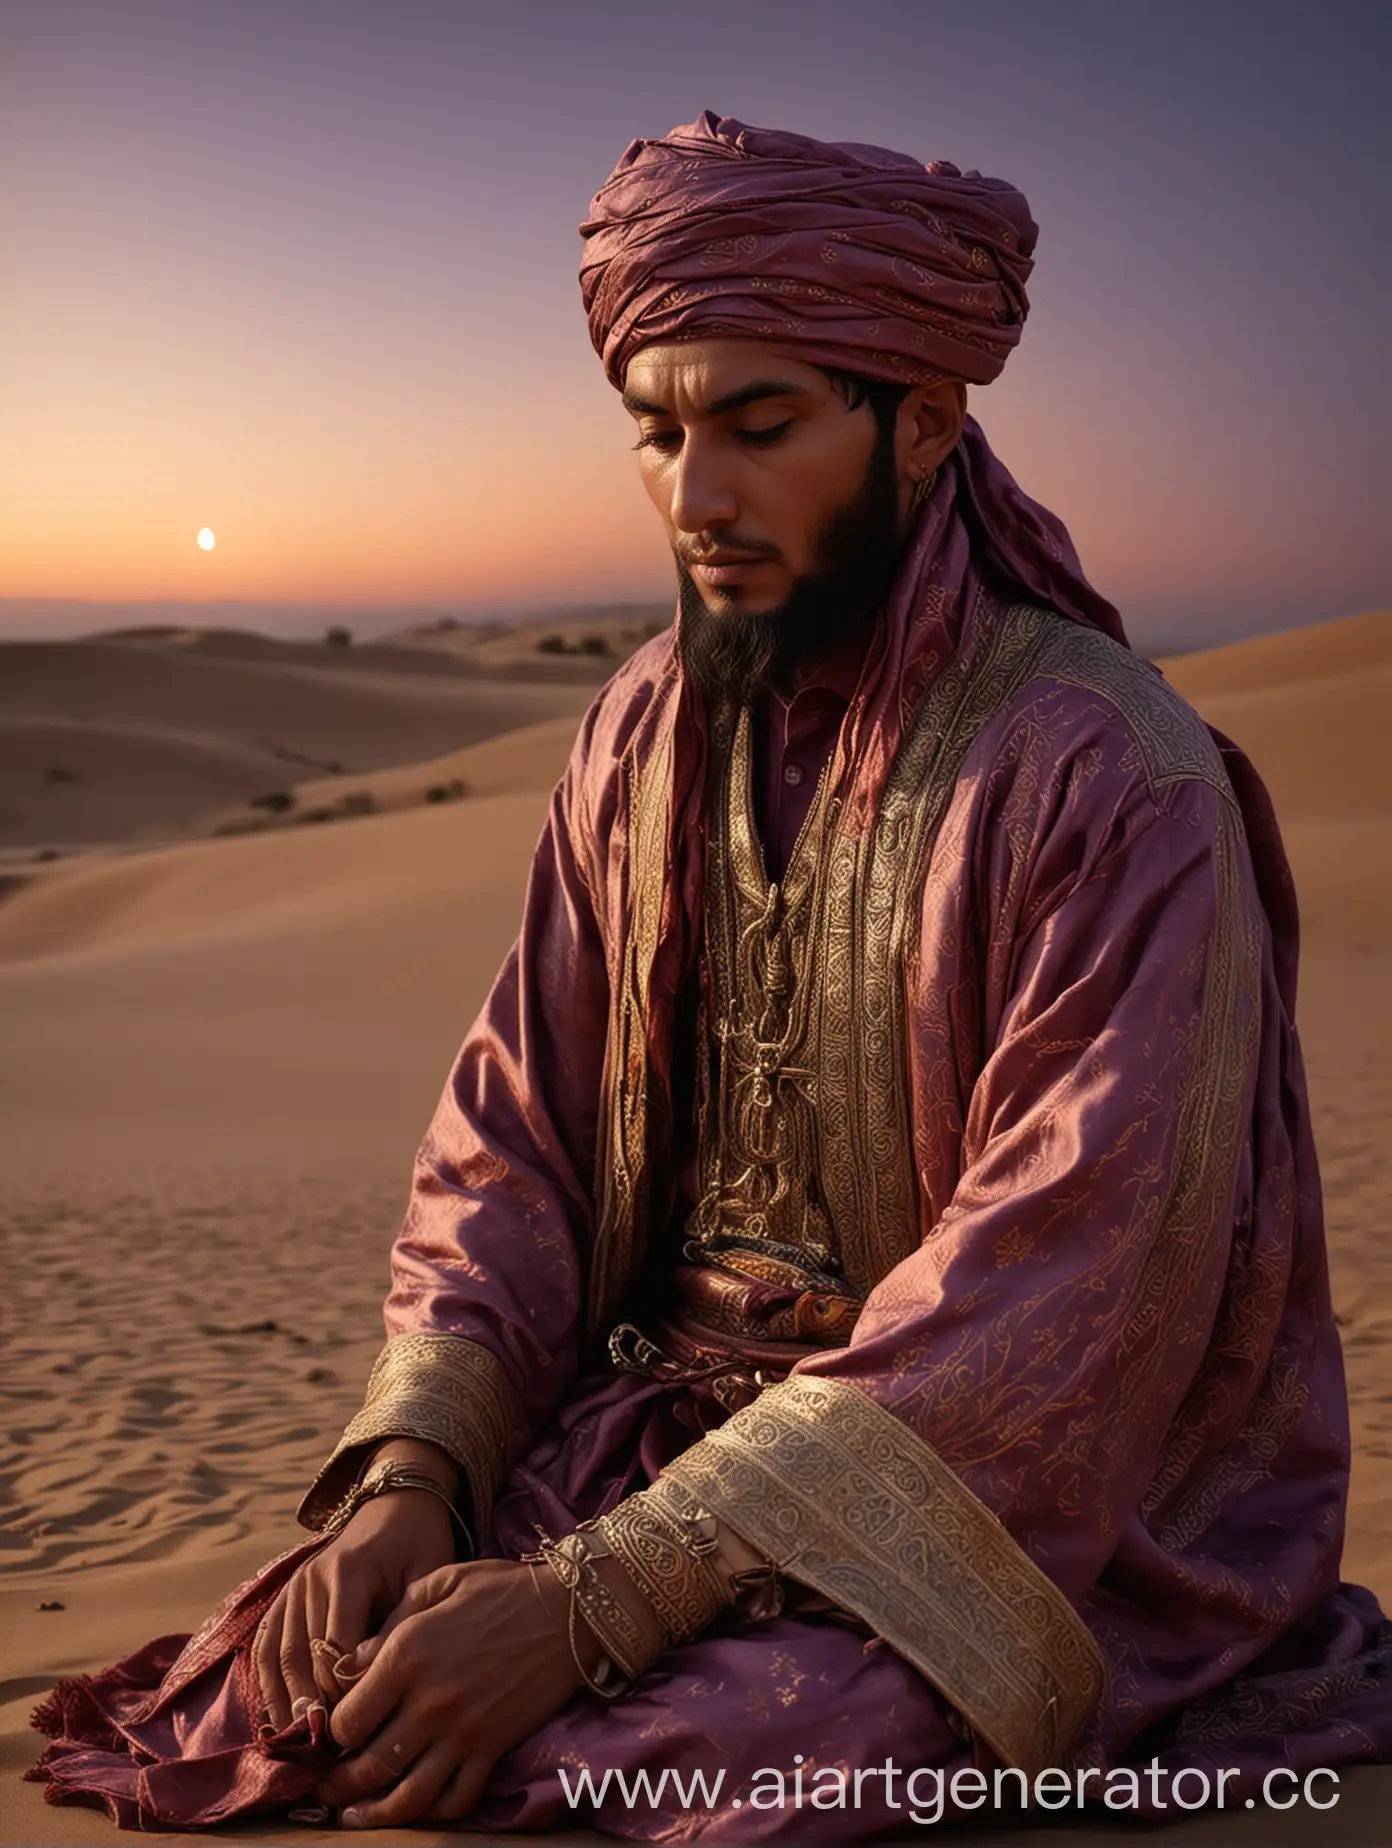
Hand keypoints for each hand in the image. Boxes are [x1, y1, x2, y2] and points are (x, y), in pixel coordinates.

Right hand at [255, 1464, 455, 1729]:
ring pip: (276, 1655)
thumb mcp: (427, 1577)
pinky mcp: (284, 1596)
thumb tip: (384, 1680)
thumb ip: (407, 1623)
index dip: (342, 1694)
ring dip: (282, 1702)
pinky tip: (276, 1718)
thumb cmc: (419, 1547)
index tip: (357, 1733)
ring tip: (294, 1746)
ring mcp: (292, 1587)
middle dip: (308, 1708)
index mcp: (348, 1573)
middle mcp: (311, 1579)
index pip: (335, 1648)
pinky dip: (267, 1684)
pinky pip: (266, 1645)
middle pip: (301, 1657)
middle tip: (321, 1755)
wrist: (395, 1508)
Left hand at [315, 1556, 583, 1826]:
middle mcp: (430, 1701)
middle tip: (325, 1790)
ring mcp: (464, 1732)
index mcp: (407, 1654)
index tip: (332, 1733)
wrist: (568, 1609)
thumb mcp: (437, 1584)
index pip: (348, 1717)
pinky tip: (414, 1808)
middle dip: (339, 1785)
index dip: (332, 1732)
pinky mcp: (494, 1749)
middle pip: (369, 1765)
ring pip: (407, 1795)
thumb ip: (389, 1622)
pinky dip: (431, 1812)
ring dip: (374, 1813)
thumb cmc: (500, 1587)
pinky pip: (456, 1799)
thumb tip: (350, 1665)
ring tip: (355, 1815)